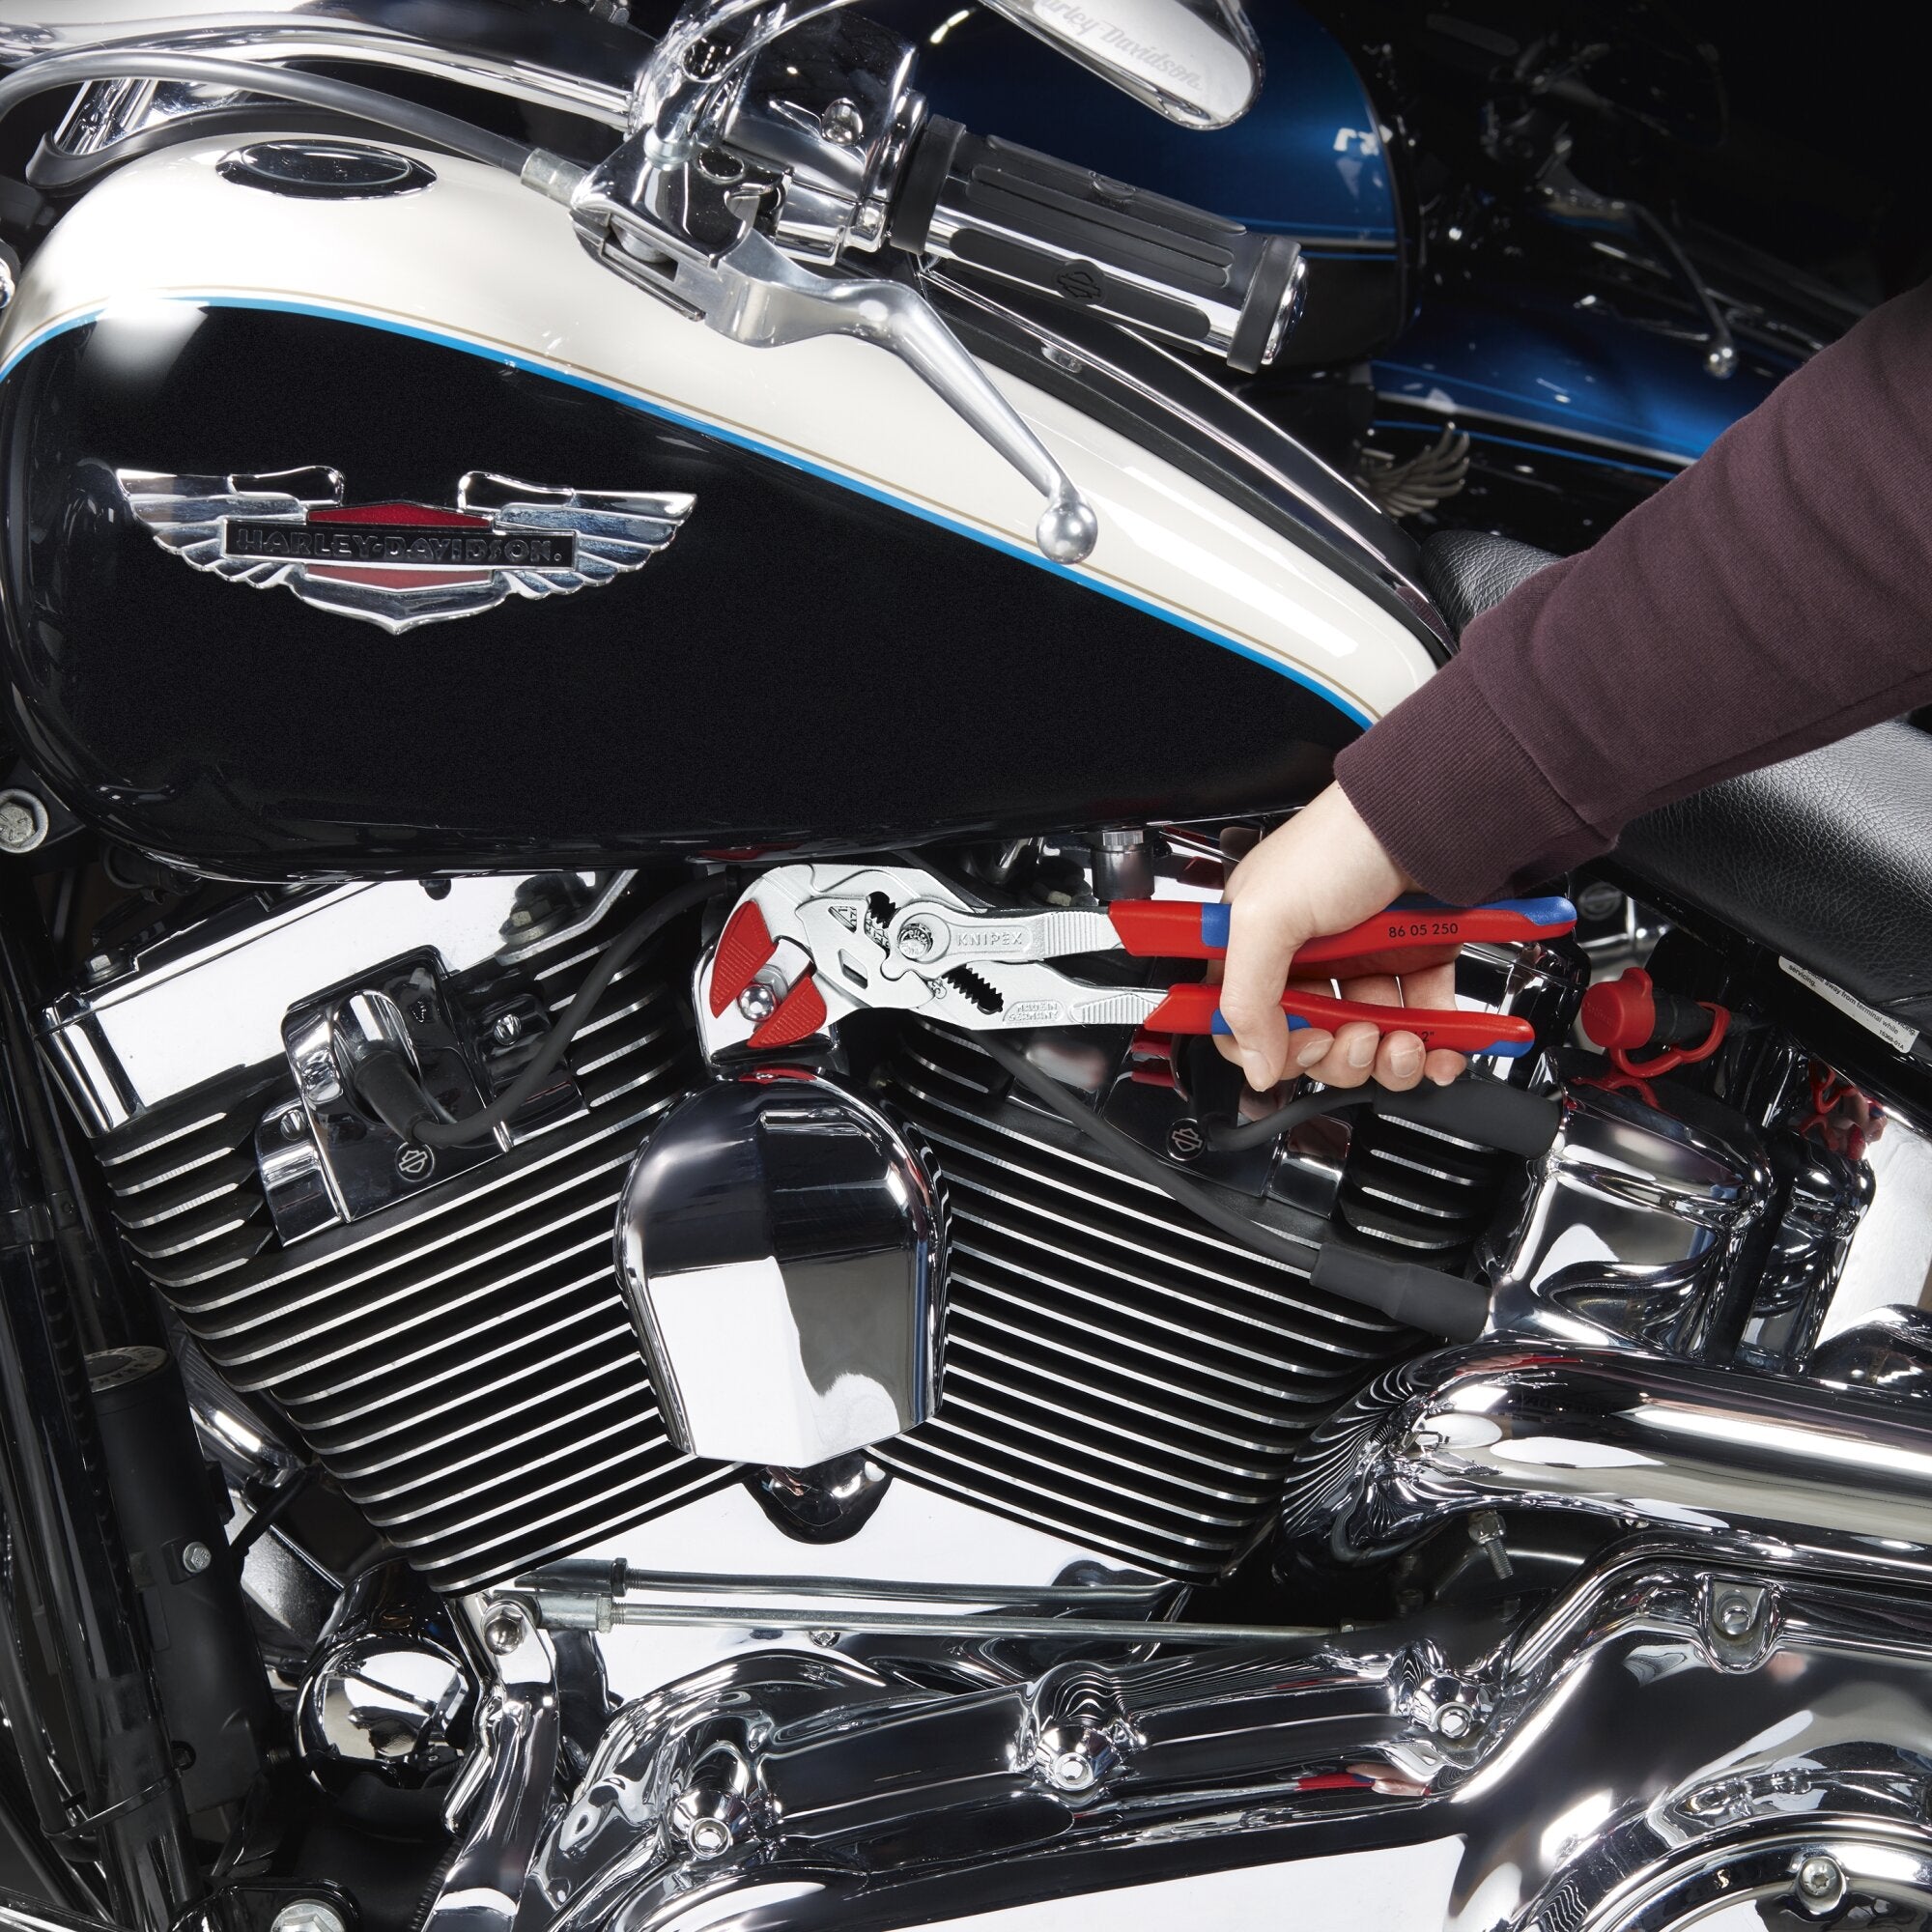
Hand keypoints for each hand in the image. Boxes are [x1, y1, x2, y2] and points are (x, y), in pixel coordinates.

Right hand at [1215, 784, 1468, 1093]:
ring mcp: (1364, 965)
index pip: (1243, 1020)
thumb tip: (1254, 1064)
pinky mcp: (1416, 965)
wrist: (1429, 817)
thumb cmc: (1343, 841)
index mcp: (1257, 945)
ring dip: (1388, 1060)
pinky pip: (1424, 1027)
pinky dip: (1436, 1049)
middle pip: (1312, 1042)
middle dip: (1339, 1056)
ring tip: (1402, 1041)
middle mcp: (1309, 960)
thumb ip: (1246, 995)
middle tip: (1354, 1037)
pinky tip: (1440, 1050)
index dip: (1266, 1048)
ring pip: (1369, 1044)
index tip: (1294, 1049)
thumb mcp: (1268, 915)